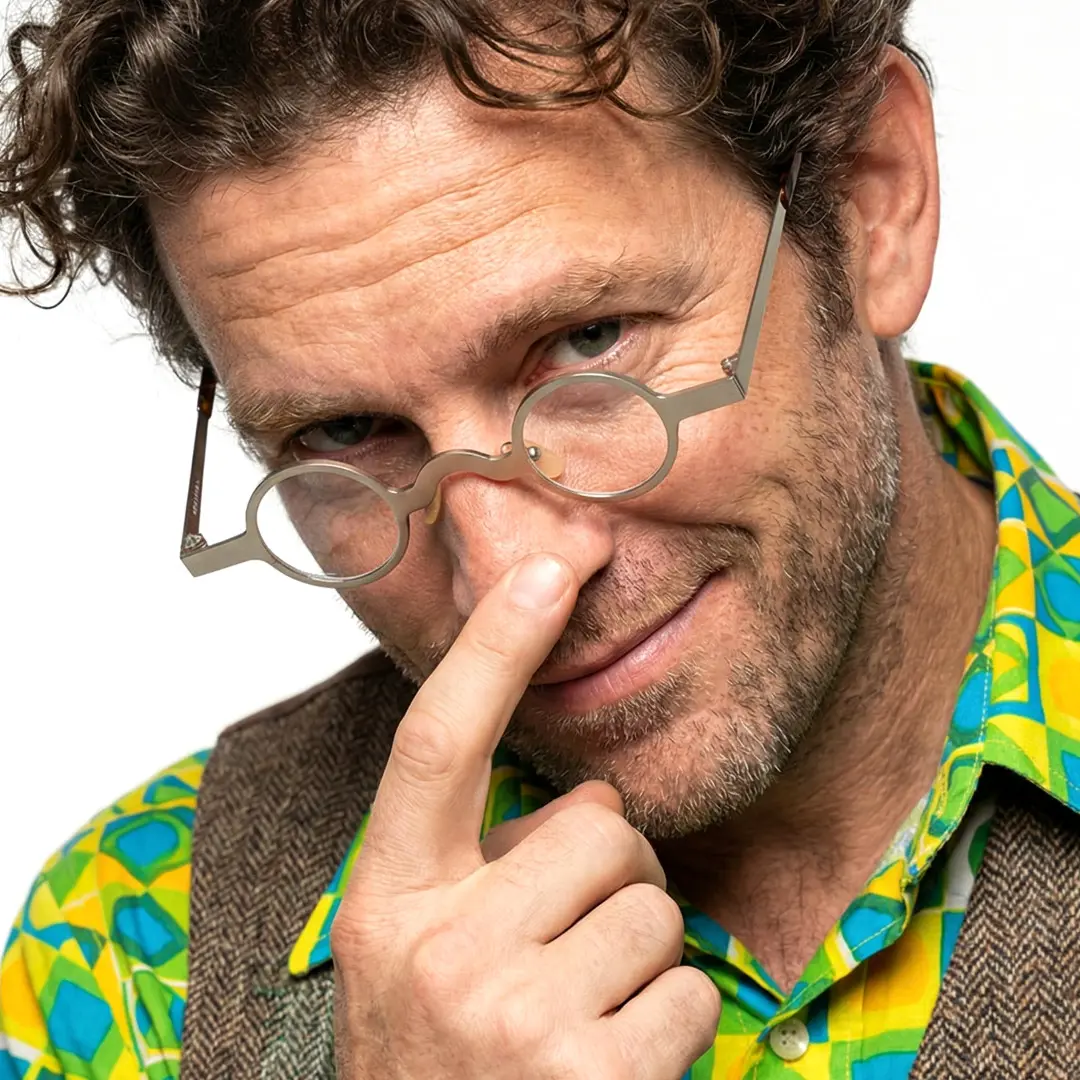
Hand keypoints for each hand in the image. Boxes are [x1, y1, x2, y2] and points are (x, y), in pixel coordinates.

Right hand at [331, 553, 720, 1078]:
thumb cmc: (435, 1064)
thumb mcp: (418, 954)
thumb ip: (475, 866)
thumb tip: (594, 806)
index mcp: (389, 900)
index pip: (438, 743)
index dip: (495, 646)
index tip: (550, 564)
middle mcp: (441, 948)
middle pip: (600, 826)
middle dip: (608, 870)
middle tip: (563, 941)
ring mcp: (513, 1017)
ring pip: (654, 907)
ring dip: (637, 952)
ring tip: (577, 1012)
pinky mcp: (591, 1079)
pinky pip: (688, 991)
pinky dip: (668, 1025)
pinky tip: (609, 1066)